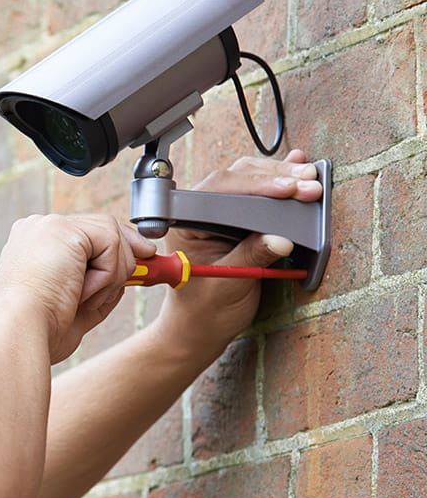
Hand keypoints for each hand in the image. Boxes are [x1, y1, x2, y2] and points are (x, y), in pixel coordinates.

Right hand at [0, 213, 156, 362]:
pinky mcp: (64, 229)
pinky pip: (111, 244)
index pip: (85, 235)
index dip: (116, 249)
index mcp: (33, 246)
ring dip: (113, 274)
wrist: (18, 333)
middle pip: (102, 227)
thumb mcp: (75, 304)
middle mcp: (38, 229)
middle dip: (128, 253)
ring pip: (111, 236)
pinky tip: (82, 292)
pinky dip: (108, 274)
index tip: (141, 262)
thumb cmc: (38, 330)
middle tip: (148, 270)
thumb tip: (130, 272)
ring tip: (84, 299)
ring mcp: (49, 226)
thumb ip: (99, 284)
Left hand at [156, 149, 322, 350]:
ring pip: (249, 181)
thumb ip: (251, 257)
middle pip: (237, 180)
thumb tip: (280, 238)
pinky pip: (258, 195)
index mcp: (186, 223)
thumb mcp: (229, 284)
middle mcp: (200, 213)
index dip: (255, 186)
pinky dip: (278, 183)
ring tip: (310, 178)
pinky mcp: (238, 221)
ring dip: (281, 178)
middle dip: (274, 179)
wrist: (201, 328)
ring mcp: (219, 214)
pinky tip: (296, 169)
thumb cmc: (205, 309)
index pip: (219, 191)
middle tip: (309, 184)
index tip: (287, 189)